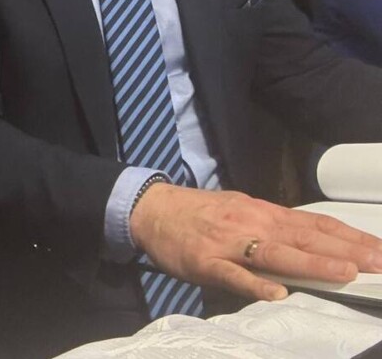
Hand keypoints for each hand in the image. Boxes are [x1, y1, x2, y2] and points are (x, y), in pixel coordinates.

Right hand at [130, 183, 381, 301]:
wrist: (151, 209)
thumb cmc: (200, 213)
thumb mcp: (242, 212)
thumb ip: (274, 229)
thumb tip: (313, 244)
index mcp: (264, 213)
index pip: (316, 225)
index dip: (351, 238)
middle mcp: (253, 224)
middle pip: (305, 239)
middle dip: (347, 252)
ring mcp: (229, 243)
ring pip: (275, 254)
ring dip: (312, 264)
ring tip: (346, 273)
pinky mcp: (205, 261)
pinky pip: (233, 275)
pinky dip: (255, 284)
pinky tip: (276, 293)